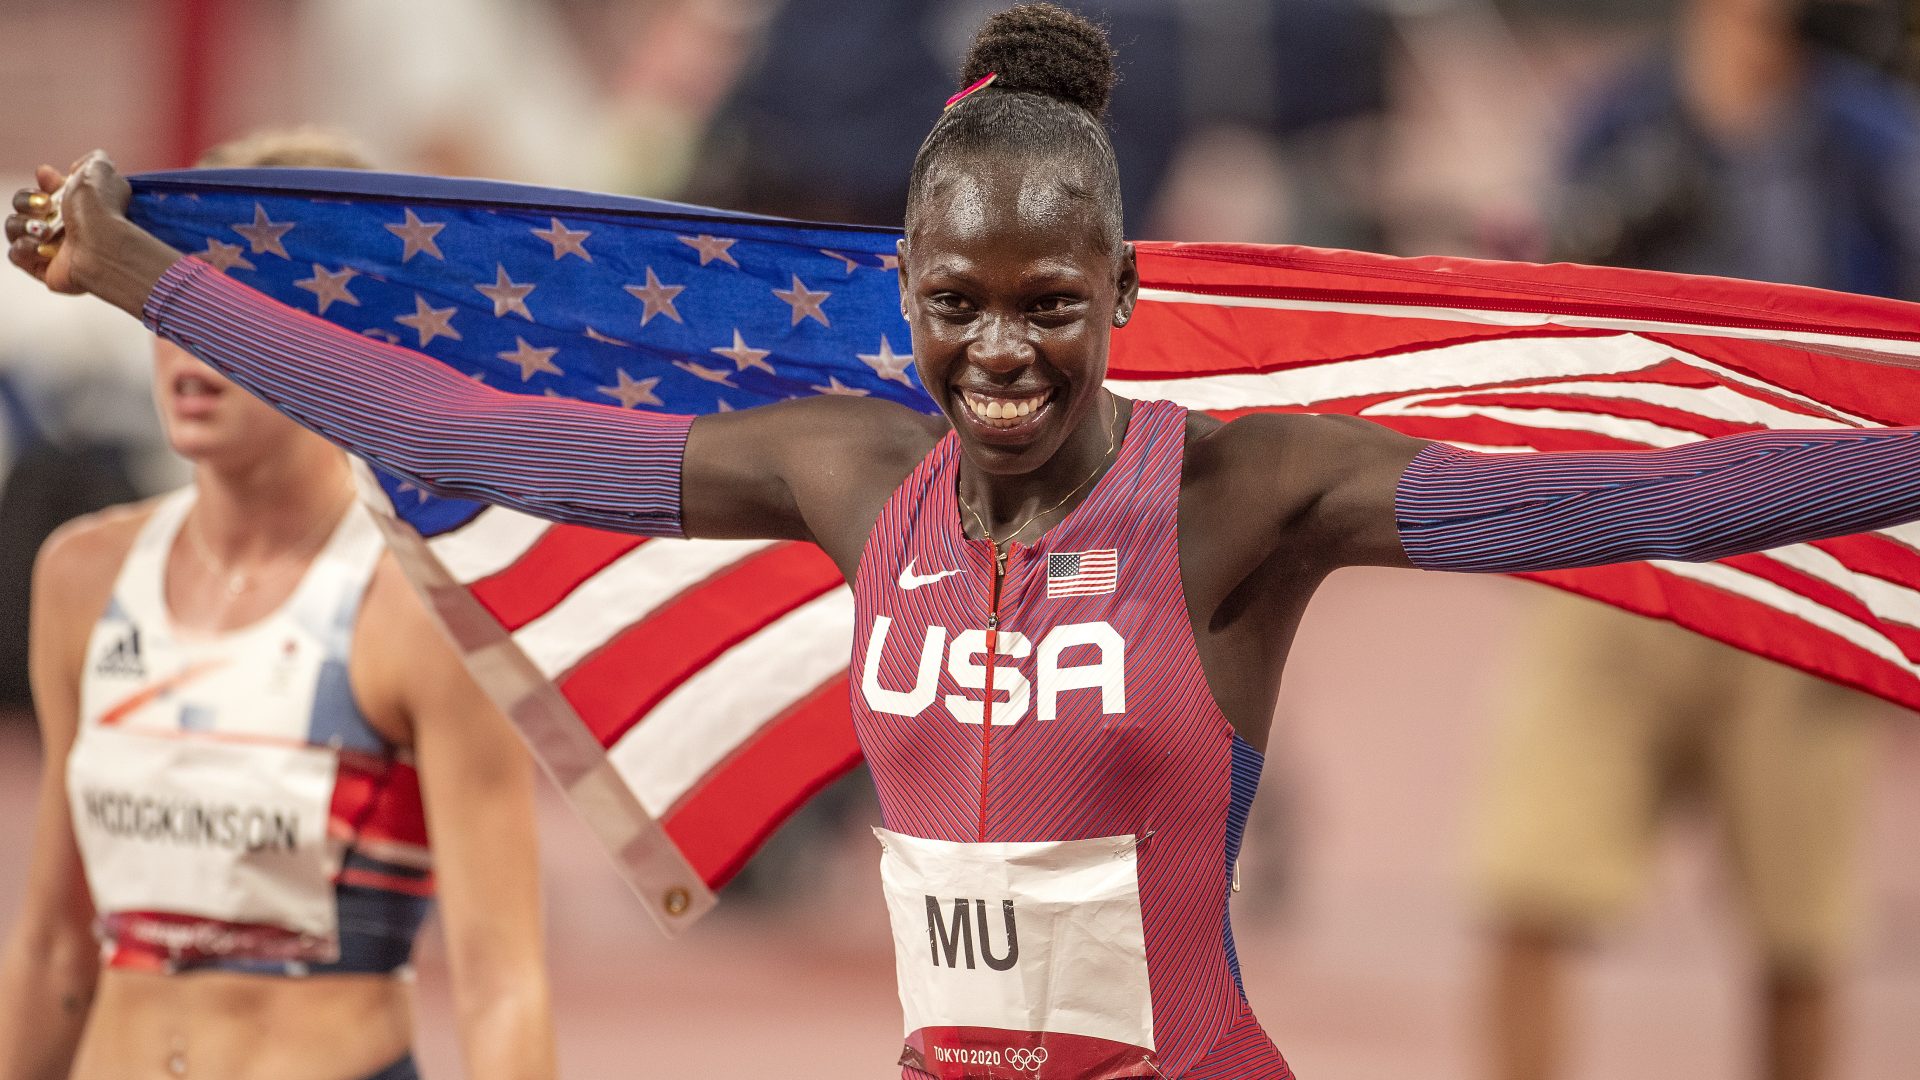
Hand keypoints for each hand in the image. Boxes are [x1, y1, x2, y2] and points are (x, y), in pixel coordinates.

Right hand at [7, 151, 179, 317]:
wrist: (103, 245)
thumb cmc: (102, 209)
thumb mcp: (100, 170)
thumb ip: (91, 160)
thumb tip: (77, 167)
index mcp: (74, 204)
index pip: (43, 190)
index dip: (40, 185)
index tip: (49, 180)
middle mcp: (63, 225)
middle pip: (21, 206)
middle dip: (27, 201)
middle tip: (46, 206)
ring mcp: (51, 247)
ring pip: (13, 228)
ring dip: (25, 225)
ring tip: (46, 231)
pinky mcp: (43, 268)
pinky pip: (15, 254)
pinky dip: (24, 248)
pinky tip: (42, 248)